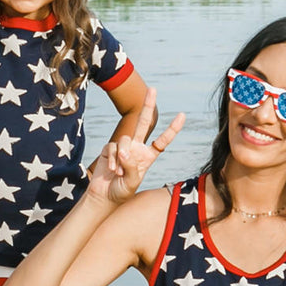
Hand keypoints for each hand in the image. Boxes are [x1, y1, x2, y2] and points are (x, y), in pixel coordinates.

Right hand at [89, 88, 183, 204]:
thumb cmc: (121, 192)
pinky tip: (112, 170)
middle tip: (153, 89)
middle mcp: (136, 149)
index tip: (182, 115)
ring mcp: (122, 148)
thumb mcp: (132, 182)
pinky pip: (112, 148)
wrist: (103, 196)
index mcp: (147, 157)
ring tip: (119, 172)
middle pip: (143, 124)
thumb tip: (125, 151)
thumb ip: (131, 166)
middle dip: (148, 106)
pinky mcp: (109, 149)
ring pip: (125, 140)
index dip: (172, 129)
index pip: (162, 141)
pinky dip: (112, 160)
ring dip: (122, 158)